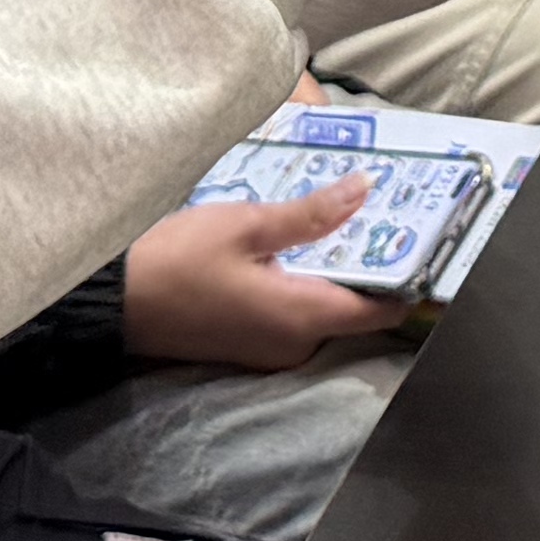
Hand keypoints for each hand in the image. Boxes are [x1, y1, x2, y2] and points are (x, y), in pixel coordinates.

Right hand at [120, 188, 402, 371]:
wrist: (114, 303)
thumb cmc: (178, 260)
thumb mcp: (247, 224)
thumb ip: (310, 215)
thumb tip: (366, 190)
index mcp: (303, 317)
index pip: (382, 310)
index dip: (409, 277)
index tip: (425, 237)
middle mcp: (295, 344)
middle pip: (355, 307)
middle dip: (371, 262)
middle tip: (387, 209)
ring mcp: (271, 350)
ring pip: (325, 308)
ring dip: (335, 268)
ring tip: (348, 215)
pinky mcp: (250, 344)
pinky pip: (297, 313)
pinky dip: (307, 281)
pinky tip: (302, 243)